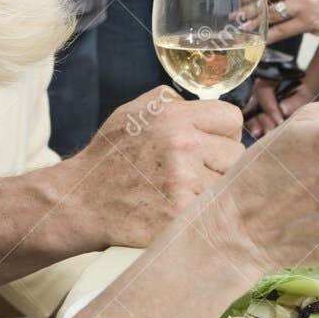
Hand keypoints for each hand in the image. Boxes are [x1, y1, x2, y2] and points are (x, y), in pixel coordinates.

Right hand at [65, 86, 244, 245]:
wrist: (82, 201)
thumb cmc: (111, 157)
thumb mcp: (135, 111)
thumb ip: (174, 103)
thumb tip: (208, 109)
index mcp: (173, 116)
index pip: (232, 119)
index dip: (222, 134)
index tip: (209, 145)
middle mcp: (182, 145)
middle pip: (237, 154)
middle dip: (220, 164)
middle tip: (195, 173)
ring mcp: (184, 182)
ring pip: (229, 185)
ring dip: (213, 190)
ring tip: (185, 191)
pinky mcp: (182, 214)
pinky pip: (215, 209)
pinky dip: (203, 212)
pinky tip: (181, 209)